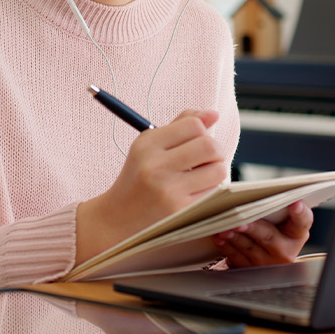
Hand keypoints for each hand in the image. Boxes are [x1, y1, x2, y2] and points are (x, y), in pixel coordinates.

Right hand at [78, 110, 225, 261]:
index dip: (202, 131)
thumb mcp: (150, 147)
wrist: (117, 220)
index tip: (196, 141)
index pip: (193, 125)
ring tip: (201, 177)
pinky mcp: (179, 211)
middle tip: (207, 159)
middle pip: (209, 146)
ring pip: (217, 170)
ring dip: (215, 171)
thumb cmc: (139, 178)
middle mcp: (155, 165)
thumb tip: (213, 114)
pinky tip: (195, 193)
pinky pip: (213, 192)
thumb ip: (181, 125)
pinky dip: (210, 190)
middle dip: (215, 151)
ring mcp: (168, 190)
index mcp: (147, 144)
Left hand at [212, 201, 312, 268]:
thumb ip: (274, 209)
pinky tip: (219, 236)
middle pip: (269, 237)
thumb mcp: (281, 221)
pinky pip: (236, 257)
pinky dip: (226, 246)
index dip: (300, 213)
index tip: (295, 203)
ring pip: (249, 247)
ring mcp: (267, 263)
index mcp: (297, 234)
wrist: (267, 257)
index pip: (303, 222)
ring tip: (224, 227)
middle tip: (240, 220)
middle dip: (253, 227)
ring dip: (234, 236)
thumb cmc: (273, 229)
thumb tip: (255, 194)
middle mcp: (285, 250)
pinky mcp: (250, 270)